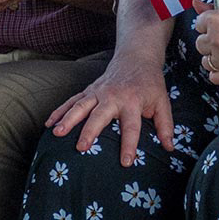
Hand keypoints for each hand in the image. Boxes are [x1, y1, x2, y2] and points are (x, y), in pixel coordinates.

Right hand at [46, 56, 174, 164]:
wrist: (136, 57)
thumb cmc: (150, 83)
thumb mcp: (163, 102)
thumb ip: (165, 125)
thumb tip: (169, 148)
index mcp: (133, 102)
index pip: (131, 127)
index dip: (129, 145)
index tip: (125, 162)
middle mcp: (113, 97)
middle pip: (99, 115)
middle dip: (90, 131)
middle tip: (81, 147)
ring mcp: (98, 92)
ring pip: (80, 106)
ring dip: (68, 119)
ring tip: (57, 133)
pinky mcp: (89, 90)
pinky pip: (71, 101)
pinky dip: (59, 111)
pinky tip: (49, 123)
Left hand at [190, 0, 218, 84]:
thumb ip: (213, 9)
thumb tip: (196, 3)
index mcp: (216, 20)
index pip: (198, 25)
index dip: (209, 26)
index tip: (217, 28)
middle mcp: (217, 39)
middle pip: (200, 44)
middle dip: (211, 42)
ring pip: (206, 61)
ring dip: (214, 58)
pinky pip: (214, 78)